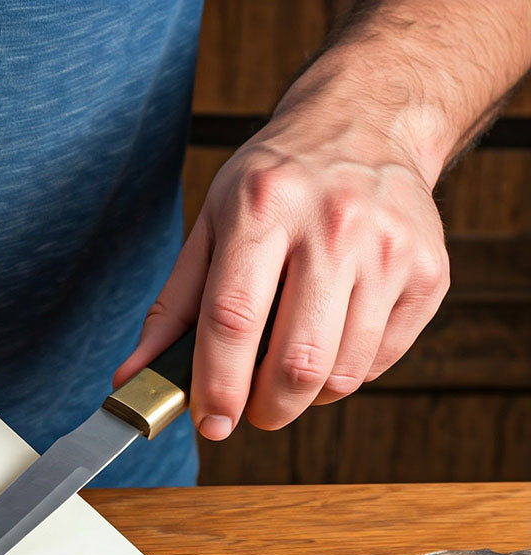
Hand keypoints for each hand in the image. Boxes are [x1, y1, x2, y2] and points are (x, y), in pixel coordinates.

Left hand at [114, 114, 449, 439]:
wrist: (368, 125)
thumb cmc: (276, 185)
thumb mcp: (211, 227)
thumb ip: (171, 310)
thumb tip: (131, 381)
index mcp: (264, 208)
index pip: (233, 319)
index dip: (217, 386)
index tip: (210, 423)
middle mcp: (335, 225)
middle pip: (296, 360)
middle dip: (265, 409)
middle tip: (250, 410)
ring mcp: (390, 248)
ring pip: (342, 373)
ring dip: (305, 398)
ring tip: (286, 372)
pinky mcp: (429, 272)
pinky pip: (379, 362)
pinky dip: (346, 374)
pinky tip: (330, 342)